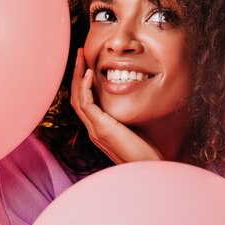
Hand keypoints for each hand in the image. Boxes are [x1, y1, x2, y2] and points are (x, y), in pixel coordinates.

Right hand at [70, 48, 163, 164]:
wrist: (148, 170)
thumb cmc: (146, 154)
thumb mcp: (134, 130)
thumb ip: (126, 118)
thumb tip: (131, 103)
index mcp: (99, 129)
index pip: (84, 101)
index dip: (82, 82)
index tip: (86, 63)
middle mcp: (93, 129)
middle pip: (76, 97)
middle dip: (76, 74)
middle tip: (79, 54)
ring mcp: (95, 130)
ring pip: (77, 98)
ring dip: (77, 76)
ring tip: (80, 57)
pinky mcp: (101, 129)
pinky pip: (86, 105)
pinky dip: (85, 88)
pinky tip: (88, 74)